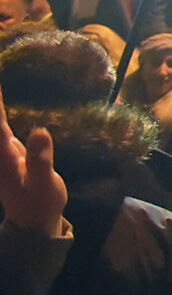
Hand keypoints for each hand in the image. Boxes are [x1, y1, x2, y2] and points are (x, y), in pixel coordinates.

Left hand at [0, 90, 67, 237]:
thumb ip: (40, 160)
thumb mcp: (45, 185)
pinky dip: (0, 114)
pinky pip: (1, 127)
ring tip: (0, 89)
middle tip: (0, 72)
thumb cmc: (41, 203)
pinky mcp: (8, 151)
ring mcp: (1, 152)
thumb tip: (40, 130)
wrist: (33, 222)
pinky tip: (1, 107)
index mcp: (3, 158)